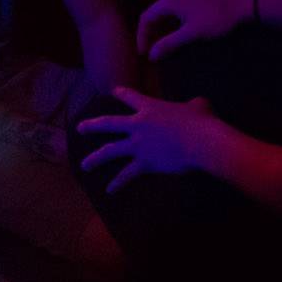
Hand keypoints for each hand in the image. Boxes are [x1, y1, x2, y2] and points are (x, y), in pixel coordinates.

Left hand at [77, 88, 227, 194]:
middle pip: (108, 123)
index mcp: (150, 107)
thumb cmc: (202, 122)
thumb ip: (194, 104)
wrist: (201, 142)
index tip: (114, 91)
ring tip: (84, 165)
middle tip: (79, 128)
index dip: (122, 93)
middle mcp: (138, 124)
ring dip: (95, 158)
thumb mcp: (199, 106)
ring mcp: (138, 144)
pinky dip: (118, 183)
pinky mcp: (144, 162)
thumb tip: (199, 105)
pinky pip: (127, 174)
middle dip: (92, 126)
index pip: (130, 97)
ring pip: (110, 151)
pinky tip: (109, 190)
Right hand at [136, 0, 252, 61]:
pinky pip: (176, 9)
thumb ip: (169, 44)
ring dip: (162, 28)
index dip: (141, 36)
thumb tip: (151, 56)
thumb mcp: (192, 34)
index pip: (146, 18)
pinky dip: (172, 22)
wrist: (244, 6)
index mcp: (169, 0)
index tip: (143, 53)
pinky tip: (177, 32)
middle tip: (151, 50)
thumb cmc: (216, 19)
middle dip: (151, 33)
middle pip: (154, 13)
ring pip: (166, 11)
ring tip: (162, 44)